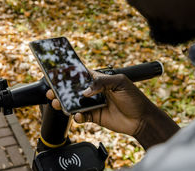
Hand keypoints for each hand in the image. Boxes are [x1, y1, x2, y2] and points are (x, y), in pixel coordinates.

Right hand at [47, 71, 178, 148]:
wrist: (142, 120)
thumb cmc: (134, 98)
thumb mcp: (120, 83)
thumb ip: (102, 82)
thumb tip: (86, 90)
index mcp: (99, 80)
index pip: (80, 75)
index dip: (69, 75)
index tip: (57, 75)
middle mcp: (94, 91)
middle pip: (73, 90)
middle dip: (61, 90)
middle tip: (52, 92)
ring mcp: (92, 104)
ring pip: (74, 103)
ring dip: (64, 103)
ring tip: (58, 103)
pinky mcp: (94, 116)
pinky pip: (80, 116)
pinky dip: (77, 116)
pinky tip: (78, 115)